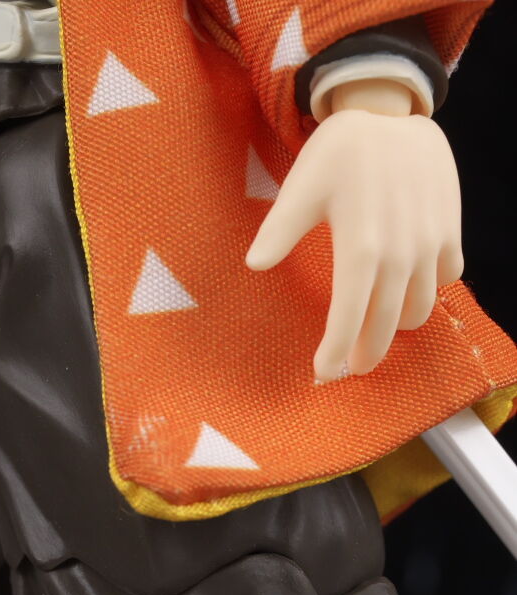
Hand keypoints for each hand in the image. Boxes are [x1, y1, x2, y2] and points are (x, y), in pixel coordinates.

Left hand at [246, 107, 463, 382]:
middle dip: (364, 356)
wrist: (392, 110)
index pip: (348, 318)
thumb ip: (279, 229)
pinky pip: (446, 280)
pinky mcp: (450, 231)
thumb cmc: (340, 150)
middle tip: (346, 367)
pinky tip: (405, 290)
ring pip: (419, 310)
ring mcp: (430, 244)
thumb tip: (254, 264)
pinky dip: (427, 292)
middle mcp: (400, 253)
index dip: (335, 353)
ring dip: (396, 328)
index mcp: (360, 247)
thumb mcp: (302, 185)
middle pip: (386, 327)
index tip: (322, 374)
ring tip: (374, 329)